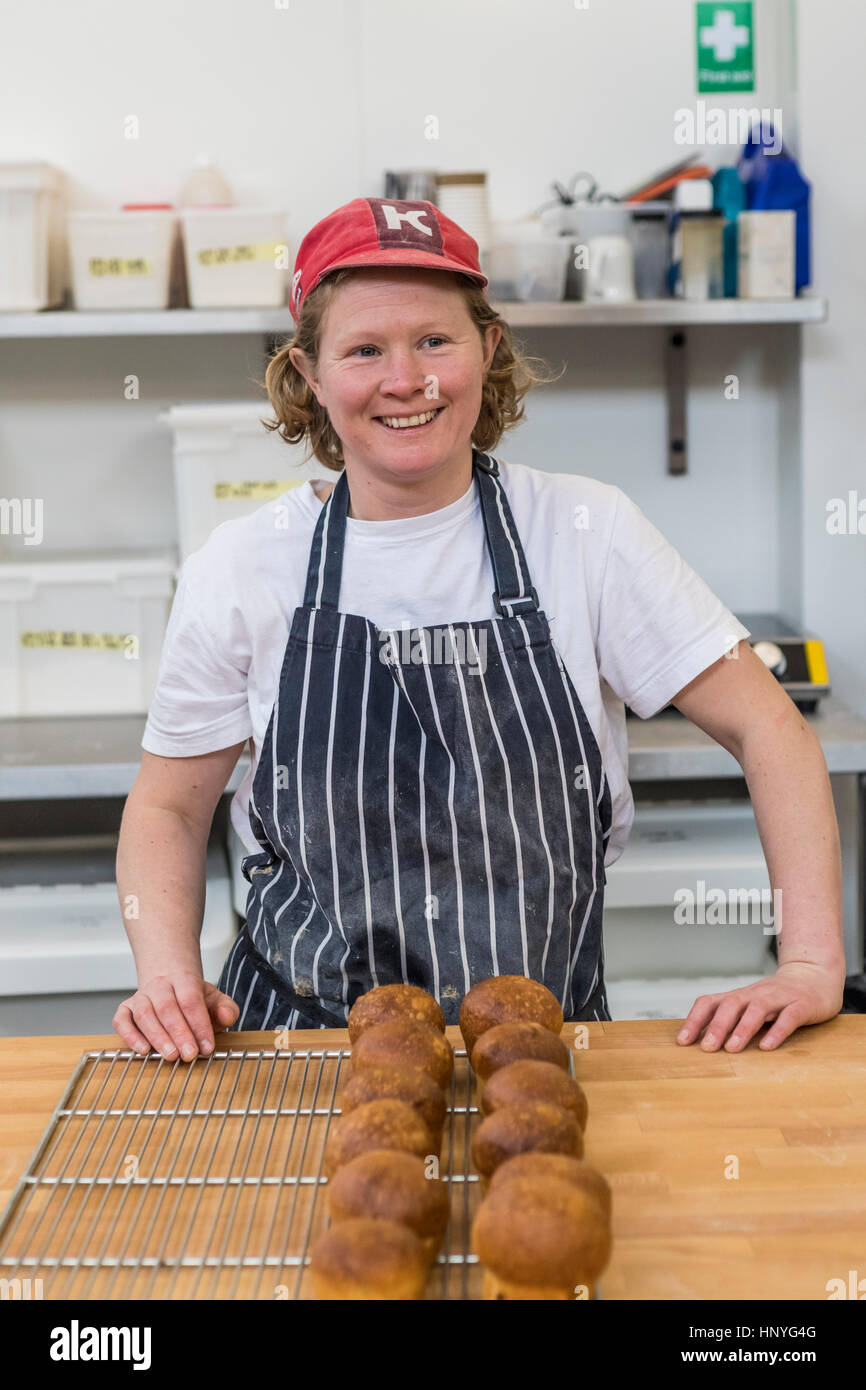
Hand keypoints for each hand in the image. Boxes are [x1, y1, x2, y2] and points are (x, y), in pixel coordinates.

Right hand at [113, 971, 239, 1060]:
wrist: (169, 983)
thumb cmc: (192, 998)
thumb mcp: (215, 999)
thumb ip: (226, 1009)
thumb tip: (227, 1017)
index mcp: (184, 979)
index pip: (190, 1000)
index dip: (199, 1024)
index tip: (207, 1046)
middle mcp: (159, 986)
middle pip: (167, 1007)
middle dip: (179, 1033)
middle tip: (189, 1055)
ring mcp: (140, 997)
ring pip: (144, 1014)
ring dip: (157, 1037)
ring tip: (170, 1055)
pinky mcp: (125, 1010)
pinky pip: (121, 1021)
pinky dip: (130, 1036)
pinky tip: (143, 1050)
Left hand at [676, 961, 844, 1051]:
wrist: (815, 976)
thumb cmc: (777, 998)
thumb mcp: (750, 1005)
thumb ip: (730, 1020)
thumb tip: (702, 1042)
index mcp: (739, 996)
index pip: (710, 1002)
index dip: (695, 1020)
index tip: (683, 1042)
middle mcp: (755, 994)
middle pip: (732, 1004)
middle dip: (717, 1026)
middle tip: (707, 1048)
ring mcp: (779, 998)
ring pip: (758, 1009)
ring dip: (743, 1028)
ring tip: (732, 1048)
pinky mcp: (802, 1005)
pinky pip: (788, 1017)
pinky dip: (777, 1031)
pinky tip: (767, 1046)